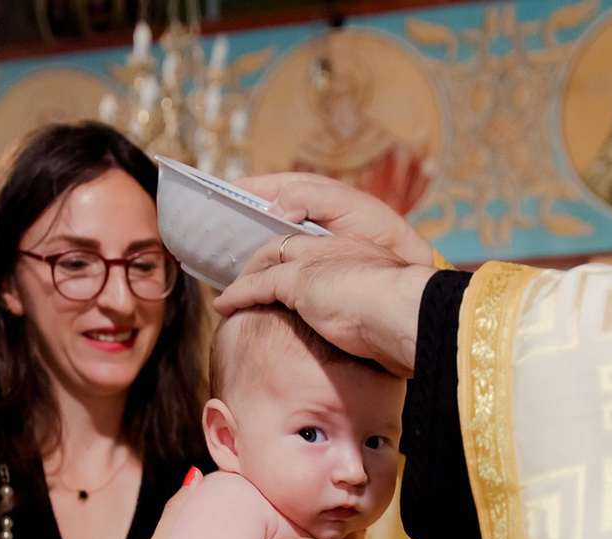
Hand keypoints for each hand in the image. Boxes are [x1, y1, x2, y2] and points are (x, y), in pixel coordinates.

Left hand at [215, 235, 433, 376]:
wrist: (410, 312)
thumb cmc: (409, 321)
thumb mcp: (389, 316)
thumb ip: (372, 321)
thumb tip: (375, 349)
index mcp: (357, 252)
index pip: (316, 250)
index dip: (297, 260)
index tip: (285, 275)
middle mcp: (334, 249)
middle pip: (285, 247)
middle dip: (263, 260)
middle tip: (246, 275)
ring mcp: (315, 262)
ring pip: (267, 262)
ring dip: (245, 277)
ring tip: (231, 291)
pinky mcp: (298, 280)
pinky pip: (258, 285)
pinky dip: (238, 294)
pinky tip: (224, 305)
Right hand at [233, 173, 438, 266]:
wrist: (402, 270)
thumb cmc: (381, 233)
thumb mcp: (346, 205)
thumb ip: (309, 198)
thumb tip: (272, 205)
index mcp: (311, 194)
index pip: (267, 186)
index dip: (240, 191)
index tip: (214, 195)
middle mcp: (305, 215)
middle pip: (261, 214)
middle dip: (236, 221)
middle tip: (209, 231)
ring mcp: (307, 242)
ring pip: (266, 240)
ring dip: (245, 247)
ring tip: (219, 256)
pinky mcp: (311, 266)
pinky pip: (277, 263)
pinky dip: (261, 268)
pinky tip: (247, 278)